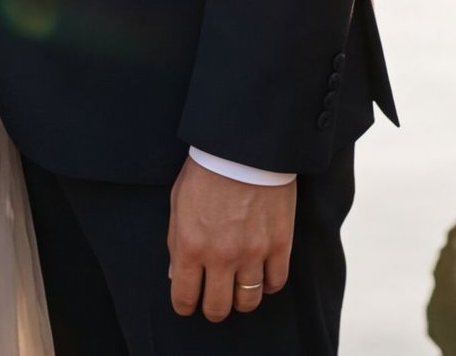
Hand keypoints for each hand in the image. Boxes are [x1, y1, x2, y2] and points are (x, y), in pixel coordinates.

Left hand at [168, 157, 294, 320]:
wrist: (245, 146)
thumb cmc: (207, 170)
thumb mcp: (179, 203)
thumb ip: (176, 243)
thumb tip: (176, 275)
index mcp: (191, 246)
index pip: (184, 297)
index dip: (185, 306)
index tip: (188, 304)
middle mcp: (221, 256)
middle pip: (218, 307)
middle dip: (213, 309)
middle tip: (214, 301)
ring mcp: (253, 252)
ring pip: (248, 301)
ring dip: (241, 300)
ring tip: (239, 290)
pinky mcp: (279, 243)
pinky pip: (276, 282)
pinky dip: (268, 284)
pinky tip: (262, 275)